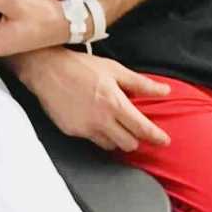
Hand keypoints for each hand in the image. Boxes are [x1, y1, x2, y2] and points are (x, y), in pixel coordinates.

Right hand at [15, 46, 170, 150]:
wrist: (45, 68)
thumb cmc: (80, 66)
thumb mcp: (114, 70)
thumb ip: (141, 84)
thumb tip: (165, 91)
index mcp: (115, 103)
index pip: (143, 129)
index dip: (157, 137)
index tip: (164, 140)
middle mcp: (101, 119)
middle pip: (129, 144)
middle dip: (135, 138)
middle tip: (133, 128)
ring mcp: (85, 127)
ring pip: (110, 146)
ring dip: (116, 138)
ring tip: (112, 124)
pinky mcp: (71, 131)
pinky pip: (91, 139)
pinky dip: (96, 133)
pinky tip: (93, 119)